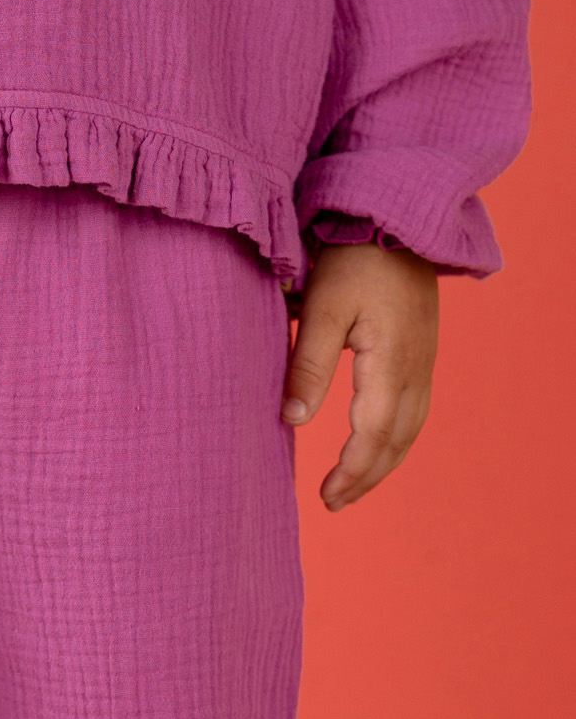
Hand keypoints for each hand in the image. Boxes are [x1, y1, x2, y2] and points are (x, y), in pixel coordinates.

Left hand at [281, 241, 438, 510]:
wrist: (396, 215)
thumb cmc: (352, 256)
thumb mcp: (322, 307)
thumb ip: (308, 365)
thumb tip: (292, 420)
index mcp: (390, 360)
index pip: (373, 434)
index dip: (351, 471)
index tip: (326, 496)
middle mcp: (416, 366)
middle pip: (397, 440)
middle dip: (367, 477)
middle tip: (335, 503)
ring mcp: (425, 358)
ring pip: (412, 428)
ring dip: (384, 462)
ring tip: (354, 487)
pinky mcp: (423, 350)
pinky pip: (416, 408)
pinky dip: (397, 438)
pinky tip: (377, 445)